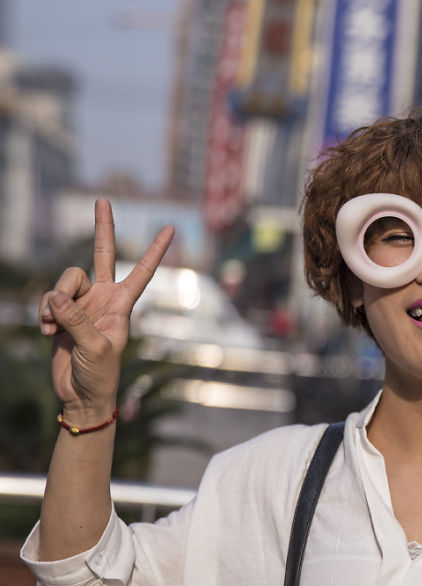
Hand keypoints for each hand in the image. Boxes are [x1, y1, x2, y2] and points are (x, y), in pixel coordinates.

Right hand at [39, 199, 173, 421]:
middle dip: (102, 227)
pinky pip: (47, 299)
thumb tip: (55, 297)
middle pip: (101, 254)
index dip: (155, 250)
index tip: (170, 228)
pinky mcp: (60, 313)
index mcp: (123, 304)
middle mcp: (103, 298)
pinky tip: (48, 332)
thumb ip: (77, 320)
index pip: (142, 271)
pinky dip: (43, 314)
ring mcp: (81, 303)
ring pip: (64, 280)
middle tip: (104, 199)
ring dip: (54, 301)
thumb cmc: (100, 373)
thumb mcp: (96, 348)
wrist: (81, 393)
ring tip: (54, 327)